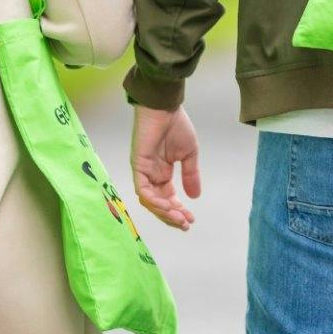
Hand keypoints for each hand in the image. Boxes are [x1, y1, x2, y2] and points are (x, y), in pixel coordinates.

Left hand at [131, 104, 200, 230]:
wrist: (166, 108)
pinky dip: (154, 200)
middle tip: (185, 224)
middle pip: (159, 204)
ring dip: (164, 212)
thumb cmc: (176, 126)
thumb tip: (195, 197)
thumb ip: (190, 175)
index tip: (191, 220)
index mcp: (162, 173)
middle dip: (172, 216)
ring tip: (179, 218)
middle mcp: (151, 175)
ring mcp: (143, 172)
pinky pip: (143, 190)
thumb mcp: (189, 154)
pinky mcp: (137, 167)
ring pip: (150, 201)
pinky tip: (168, 206)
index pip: (168, 199)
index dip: (178, 211)